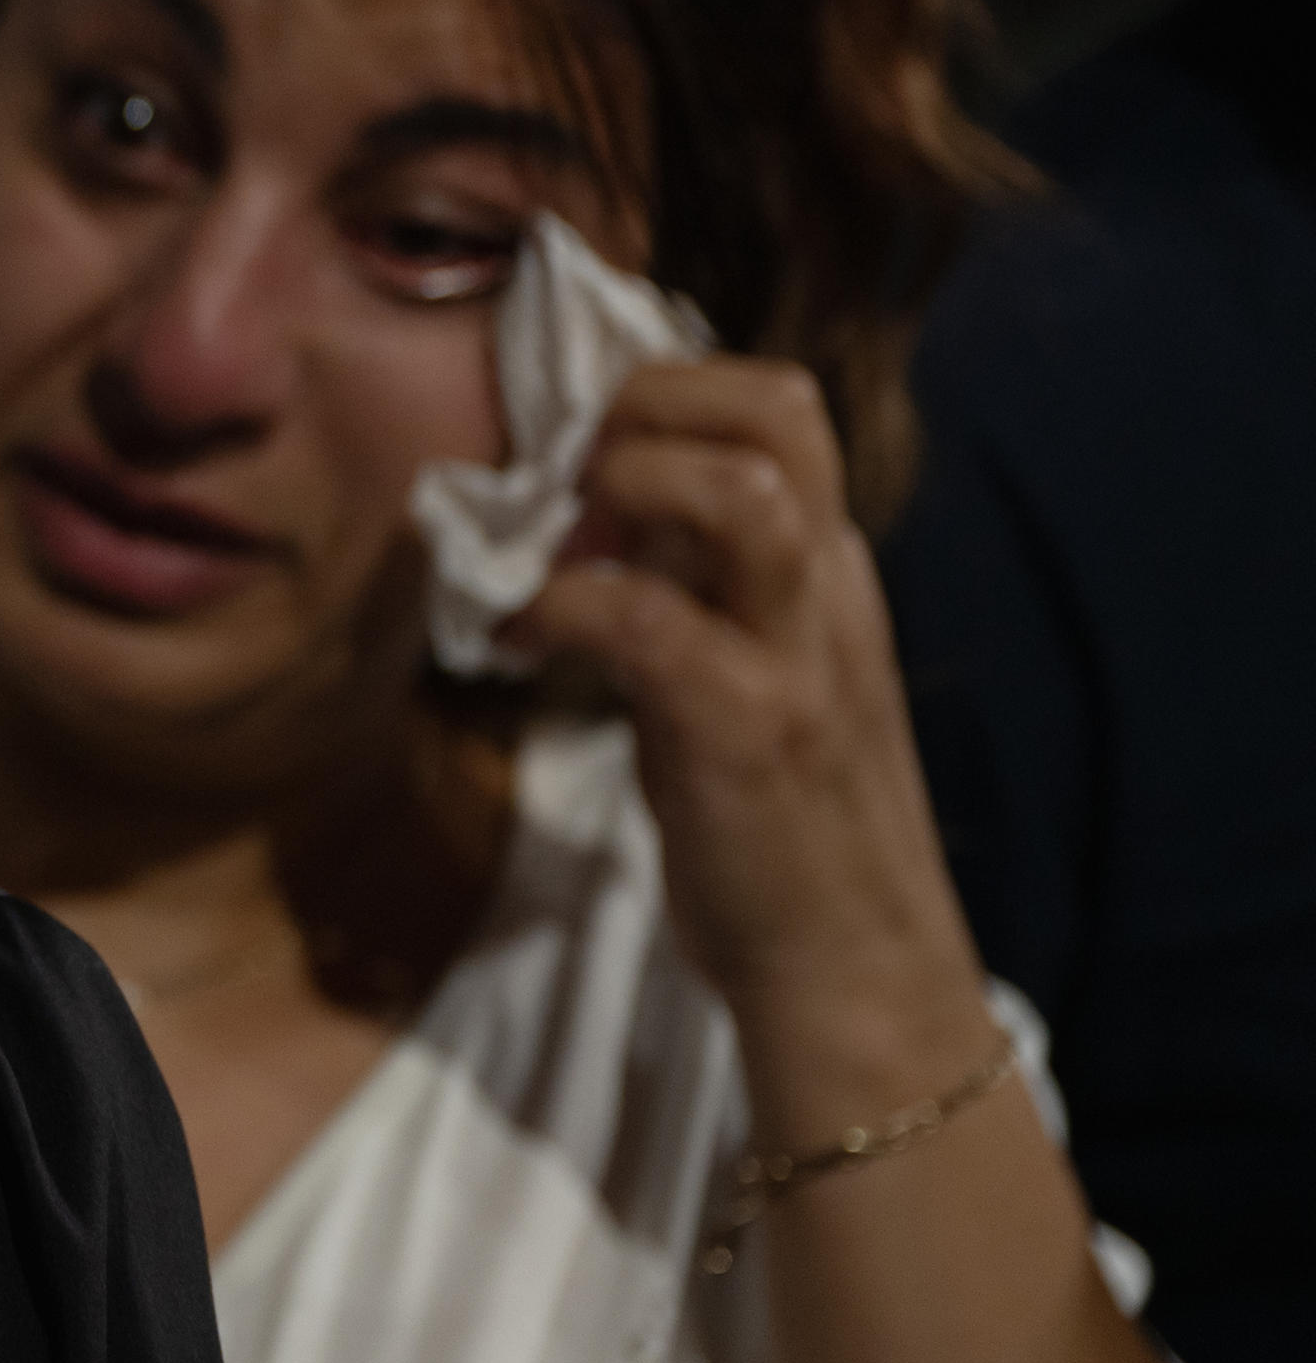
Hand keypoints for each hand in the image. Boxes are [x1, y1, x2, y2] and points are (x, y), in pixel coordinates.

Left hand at [509, 355, 998, 1106]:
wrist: (850, 971)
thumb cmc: (777, 822)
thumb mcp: (747, 666)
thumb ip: (694, 581)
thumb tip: (591, 507)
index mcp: (824, 569)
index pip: (780, 405)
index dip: (668, 392)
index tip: (584, 453)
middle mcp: (824, 590)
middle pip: (780, 407)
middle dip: (651, 402)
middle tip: (574, 474)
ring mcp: (795, 656)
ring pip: (746, 491)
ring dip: (629, 486)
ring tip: (563, 543)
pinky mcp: (748, 728)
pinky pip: (645, 618)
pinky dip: (556, 608)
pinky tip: (512, 643)